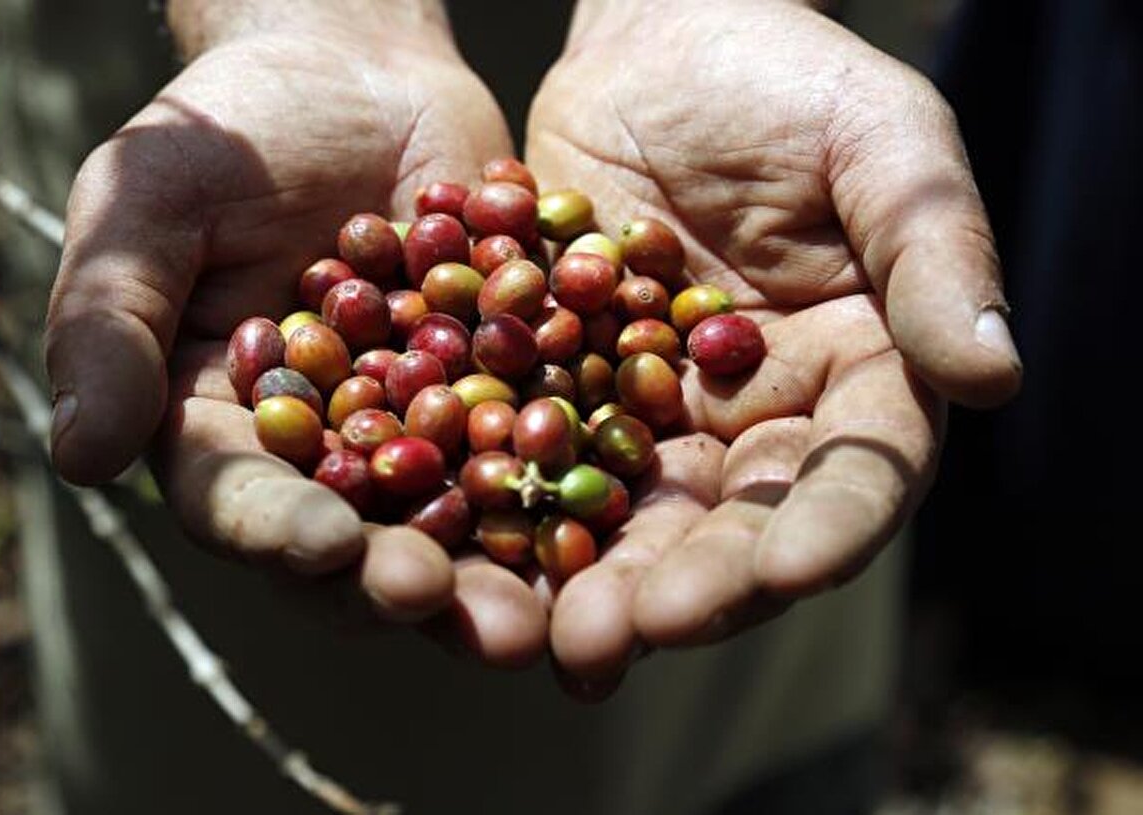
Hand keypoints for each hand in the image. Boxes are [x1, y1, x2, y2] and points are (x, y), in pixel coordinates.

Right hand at [44, 2, 550, 648]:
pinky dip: (571, 476)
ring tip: (547, 610)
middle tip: (463, 618)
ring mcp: (423, 428)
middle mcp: (328, 453)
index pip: (242, 502)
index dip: (282, 532)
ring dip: (502, 571)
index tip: (332, 548)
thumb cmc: (229, 133)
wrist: (352, 73)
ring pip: (458, 519)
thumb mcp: (148, 203)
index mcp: (227, 431)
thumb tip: (81, 456)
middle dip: (408, 583)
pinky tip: (612, 508)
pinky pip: (540, 439)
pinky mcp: (505, 389)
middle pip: (360, 541)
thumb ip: (109, 321)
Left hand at [524, 0, 1018, 691]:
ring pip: (637, 516)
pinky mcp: (572, 388)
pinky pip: (544, 459)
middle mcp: (763, 414)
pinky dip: (518, 513)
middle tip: (636, 633)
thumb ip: (934, 254)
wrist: (661, 40)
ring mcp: (663, 410)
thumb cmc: (791, 78)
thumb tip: (995, 374)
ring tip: (558, 635)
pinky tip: (485, 563)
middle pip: (736, 523)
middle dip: (693, 585)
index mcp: (859, 374)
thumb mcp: (883, 145)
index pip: (856, 472)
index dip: (828, 527)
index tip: (792, 573)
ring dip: (598, 581)